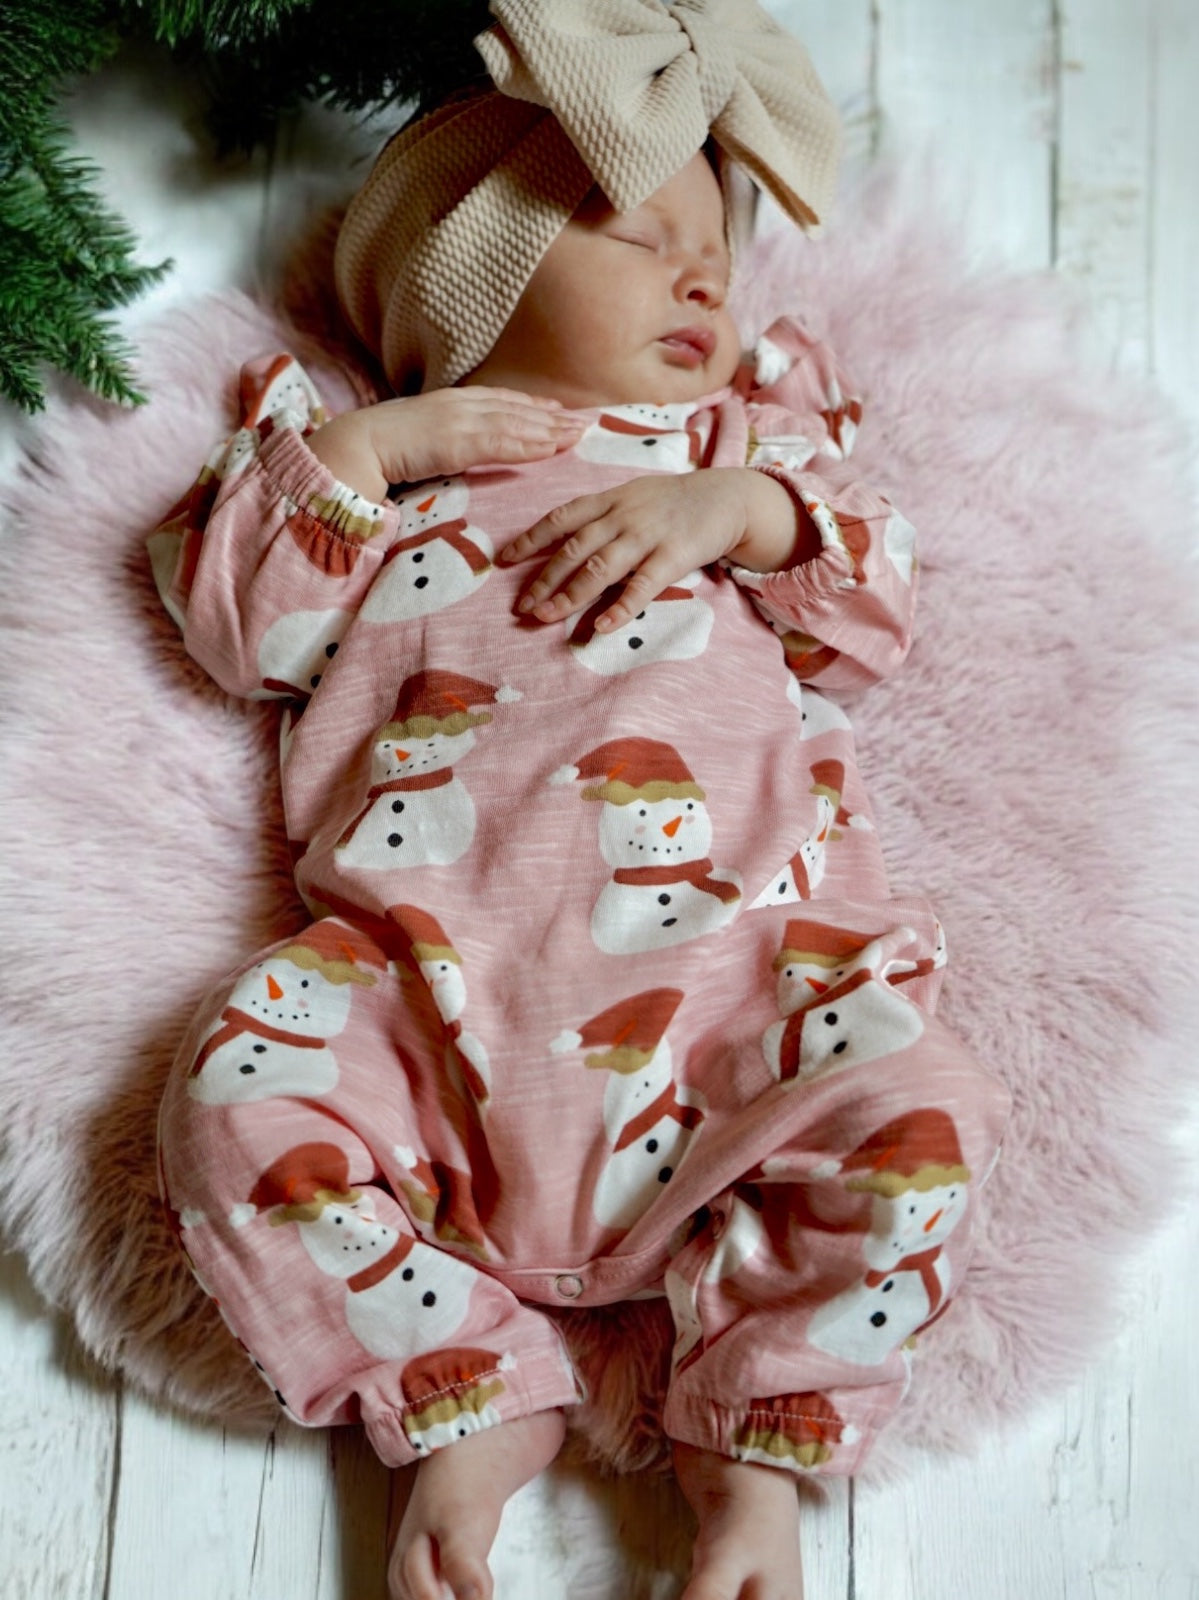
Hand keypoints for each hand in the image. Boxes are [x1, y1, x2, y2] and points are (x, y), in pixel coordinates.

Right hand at [309, 387, 586, 500]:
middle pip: (517, 409)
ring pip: (517, 424)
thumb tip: (453, 446)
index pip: (502, 401)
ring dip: (551, 430)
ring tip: (579, 435)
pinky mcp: (459, 442)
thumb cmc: (382, 445)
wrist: (359, 444)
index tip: (558, 409)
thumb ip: (443, 435)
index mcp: (452, 401)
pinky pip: (504, 443)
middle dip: (553, 417)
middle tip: (584, 422)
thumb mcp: (420, 434)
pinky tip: (553, 448)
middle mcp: (462, 405)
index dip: (533, 405)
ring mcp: (462, 421)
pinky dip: (531, 445)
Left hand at [499, 468, 805, 631]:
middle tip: (523, 607)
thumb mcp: (632, 497)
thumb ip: (600, 517)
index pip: (560, 519)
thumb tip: (562, 543)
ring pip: (600, 568)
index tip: (504, 561)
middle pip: (574, 550)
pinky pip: (642, 585)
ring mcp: (647, 536)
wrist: (726, 496)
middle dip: (544, 579)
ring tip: (546, 617)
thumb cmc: (673, 502)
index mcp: (608, 500)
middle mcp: (622, 516)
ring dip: (570, 595)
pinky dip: (620, 607)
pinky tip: (600, 626)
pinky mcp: (673, 556)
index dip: (530, 540)